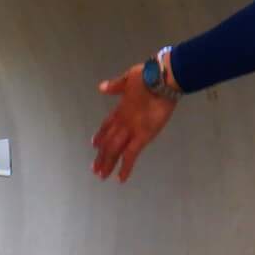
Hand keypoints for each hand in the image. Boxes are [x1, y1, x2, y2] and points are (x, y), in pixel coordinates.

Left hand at [92, 65, 176, 181]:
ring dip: (108, 163)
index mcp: (120, 108)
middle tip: (95, 168)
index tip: (94, 144)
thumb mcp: (128, 77)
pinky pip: (131, 155)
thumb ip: (115, 85)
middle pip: (108, 141)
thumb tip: (101, 87)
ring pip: (115, 150)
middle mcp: (122, 121)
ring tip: (101, 175)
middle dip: (101, 155)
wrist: (160, 78)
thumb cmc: (148, 75)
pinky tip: (120, 178)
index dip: (101, 135)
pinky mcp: (143, 136)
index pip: (107, 125)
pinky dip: (125, 167)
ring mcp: (131, 129)